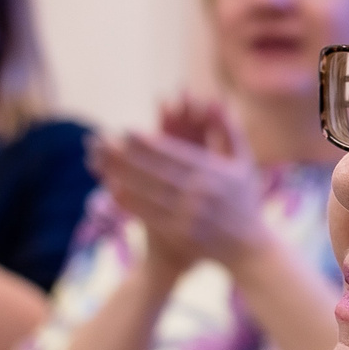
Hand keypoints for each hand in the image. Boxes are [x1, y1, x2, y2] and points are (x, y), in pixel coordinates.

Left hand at [92, 96, 271, 278]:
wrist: (249, 248)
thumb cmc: (245, 200)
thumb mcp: (243, 163)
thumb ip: (230, 131)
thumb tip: (217, 102)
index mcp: (213, 172)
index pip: (173, 153)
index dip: (147, 142)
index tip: (125, 130)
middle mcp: (200, 194)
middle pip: (154, 172)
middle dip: (125, 156)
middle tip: (102, 143)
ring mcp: (189, 216)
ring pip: (147, 193)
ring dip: (121, 177)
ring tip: (99, 163)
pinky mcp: (181, 235)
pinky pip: (149, 215)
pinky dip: (129, 202)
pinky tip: (111, 190)